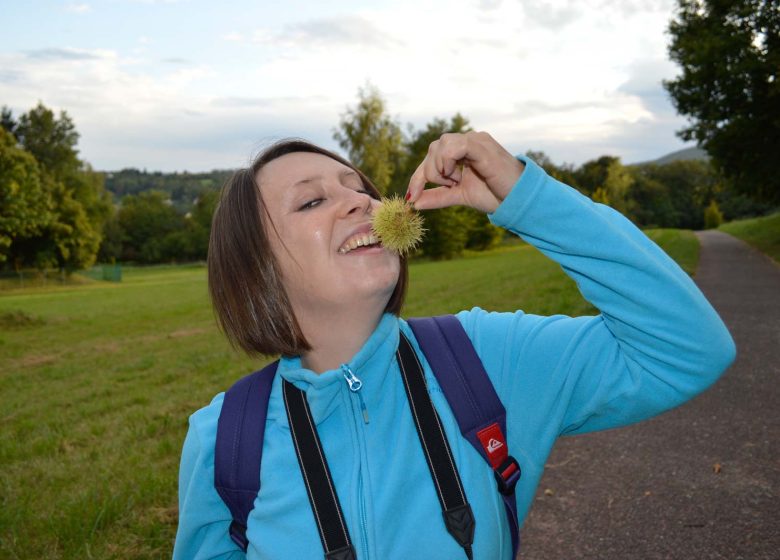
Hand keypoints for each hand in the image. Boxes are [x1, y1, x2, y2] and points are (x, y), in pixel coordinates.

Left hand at [406, 131, 524, 213]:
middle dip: (431, 173)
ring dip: (440, 168)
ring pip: (440, 145)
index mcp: (462, 151)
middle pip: (432, 149)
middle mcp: (468, 141)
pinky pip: (454, 146)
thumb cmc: (495, 195)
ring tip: (456, 181)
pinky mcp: (481, 146)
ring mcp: (475, 141)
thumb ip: (438, 196)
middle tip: (450, 186)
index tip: (410, 197)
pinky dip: (448, 162)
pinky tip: (457, 176)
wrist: (517, 199)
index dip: (418, 176)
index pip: (432, 157)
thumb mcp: (460, 196)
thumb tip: (414, 202)